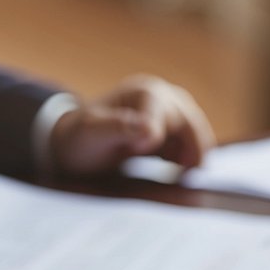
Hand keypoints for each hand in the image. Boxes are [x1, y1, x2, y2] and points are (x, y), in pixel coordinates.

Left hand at [49, 74, 214, 174]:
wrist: (74, 147)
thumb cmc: (79, 139)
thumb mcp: (91, 134)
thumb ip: (118, 128)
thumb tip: (149, 130)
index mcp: (144, 92)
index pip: (164, 113)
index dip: (157, 134)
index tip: (141, 151)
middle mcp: (162, 99)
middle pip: (190, 122)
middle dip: (193, 148)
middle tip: (188, 175)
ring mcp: (168, 116)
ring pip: (194, 135)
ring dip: (194, 155)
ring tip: (185, 177)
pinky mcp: (170, 135)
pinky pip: (189, 146)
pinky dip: (189, 160)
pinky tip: (180, 175)